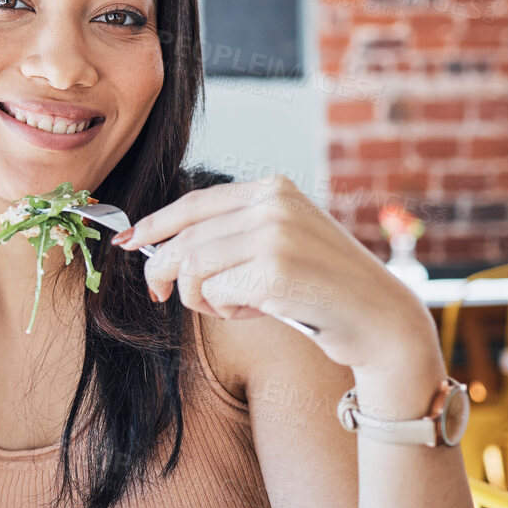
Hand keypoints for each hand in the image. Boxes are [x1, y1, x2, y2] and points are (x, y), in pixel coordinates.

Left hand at [116, 175, 438, 374]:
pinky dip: (224, 311)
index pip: (195, 202)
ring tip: (230, 306)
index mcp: (274, 189)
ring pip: (192, 267)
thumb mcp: (280, 243)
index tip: (128, 241)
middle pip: (185, 238)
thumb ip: (232, 235)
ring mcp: (274, 235)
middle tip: (159, 294)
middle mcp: (273, 204)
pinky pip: (213, 294)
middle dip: (163, 271)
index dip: (155, 224)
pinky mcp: (274, 272)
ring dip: (199, 298)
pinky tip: (256, 312)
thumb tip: (158, 248)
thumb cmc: (321, 289)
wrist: (379, 318)